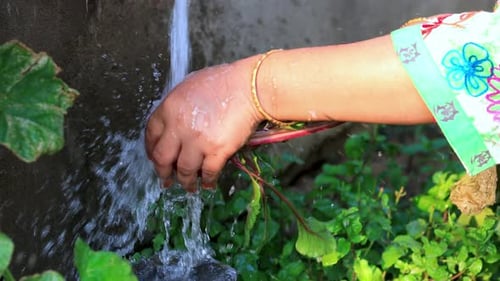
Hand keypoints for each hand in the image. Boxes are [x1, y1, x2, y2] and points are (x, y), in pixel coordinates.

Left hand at [145, 58, 262, 191]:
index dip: (151, 149)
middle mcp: (179, 126)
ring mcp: (197, 140)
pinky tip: (208, 184)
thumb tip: (175, 121)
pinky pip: (208, 172)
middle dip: (163, 172)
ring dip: (185, 181)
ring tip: (189, 186)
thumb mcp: (191, 85)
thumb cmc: (224, 82)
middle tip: (166, 179)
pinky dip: (207, 181)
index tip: (154, 157)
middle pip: (162, 157)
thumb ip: (179, 105)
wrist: (249, 88)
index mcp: (170, 108)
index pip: (151, 134)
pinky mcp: (217, 151)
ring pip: (184, 170)